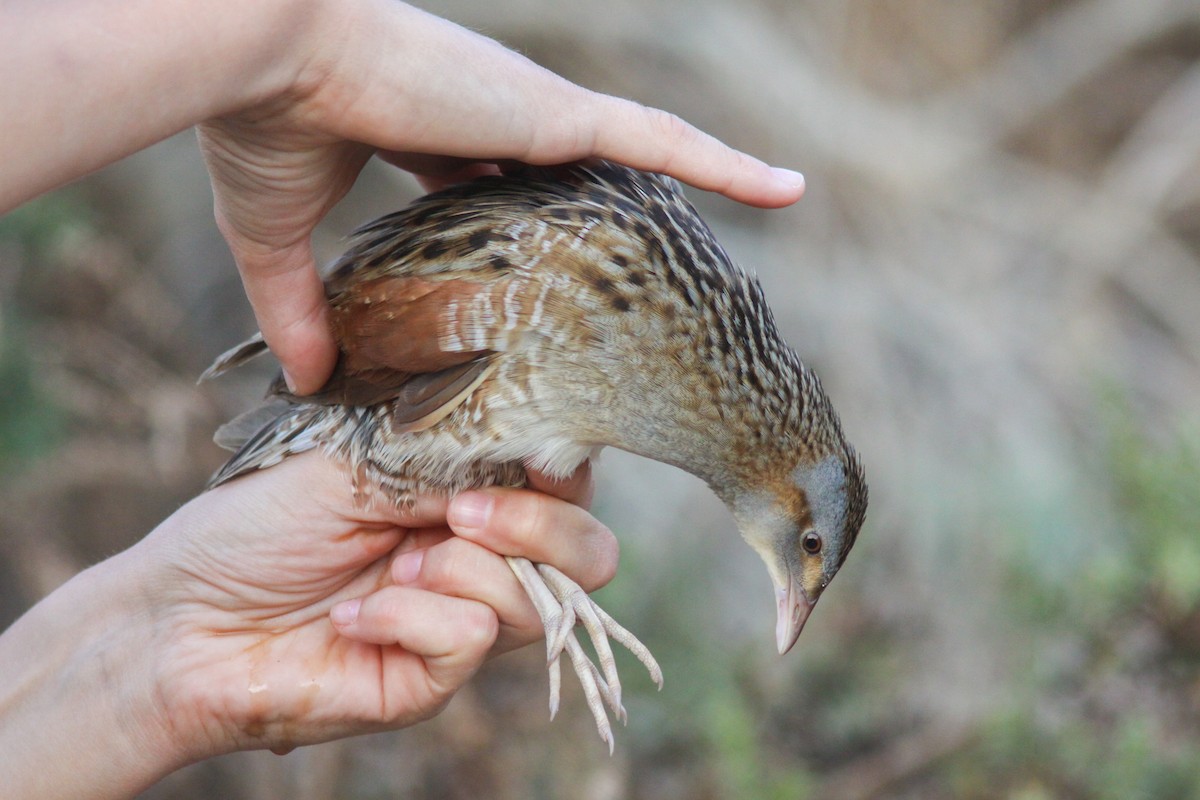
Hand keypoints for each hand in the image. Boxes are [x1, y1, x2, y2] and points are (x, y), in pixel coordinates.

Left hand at [148, 453, 610, 753]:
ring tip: (392, 568)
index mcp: (465, 496)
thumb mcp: (359, 460)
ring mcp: (458, 623)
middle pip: (587, 554)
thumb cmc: (257, 525)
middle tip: (464, 513)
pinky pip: (470, 642)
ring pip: (536, 600)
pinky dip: (411, 619)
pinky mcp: (430, 682)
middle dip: (540, 526)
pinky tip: (352, 617)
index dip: (564, 468)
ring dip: (463, 571)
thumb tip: (538, 454)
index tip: (532, 451)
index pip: (563, 484)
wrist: (180, 615)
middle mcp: (476, 560)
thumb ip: (453, 456)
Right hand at [197, 0, 805, 393]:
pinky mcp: (555, 118)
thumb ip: (298, 304)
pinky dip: (724, 164)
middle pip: (586, 179)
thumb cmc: (261, 130)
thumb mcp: (279, 238)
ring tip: (766, 209)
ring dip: (701, 182)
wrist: (264, 63)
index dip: (537, 223)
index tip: (559, 263)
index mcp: (441, 148)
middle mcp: (499, 130)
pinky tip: (786, 191)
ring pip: (639, 157)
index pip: (509, 190)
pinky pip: (661, 142)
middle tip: (672, 257)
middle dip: (626, 212)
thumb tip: (301, 373)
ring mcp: (535, 122)